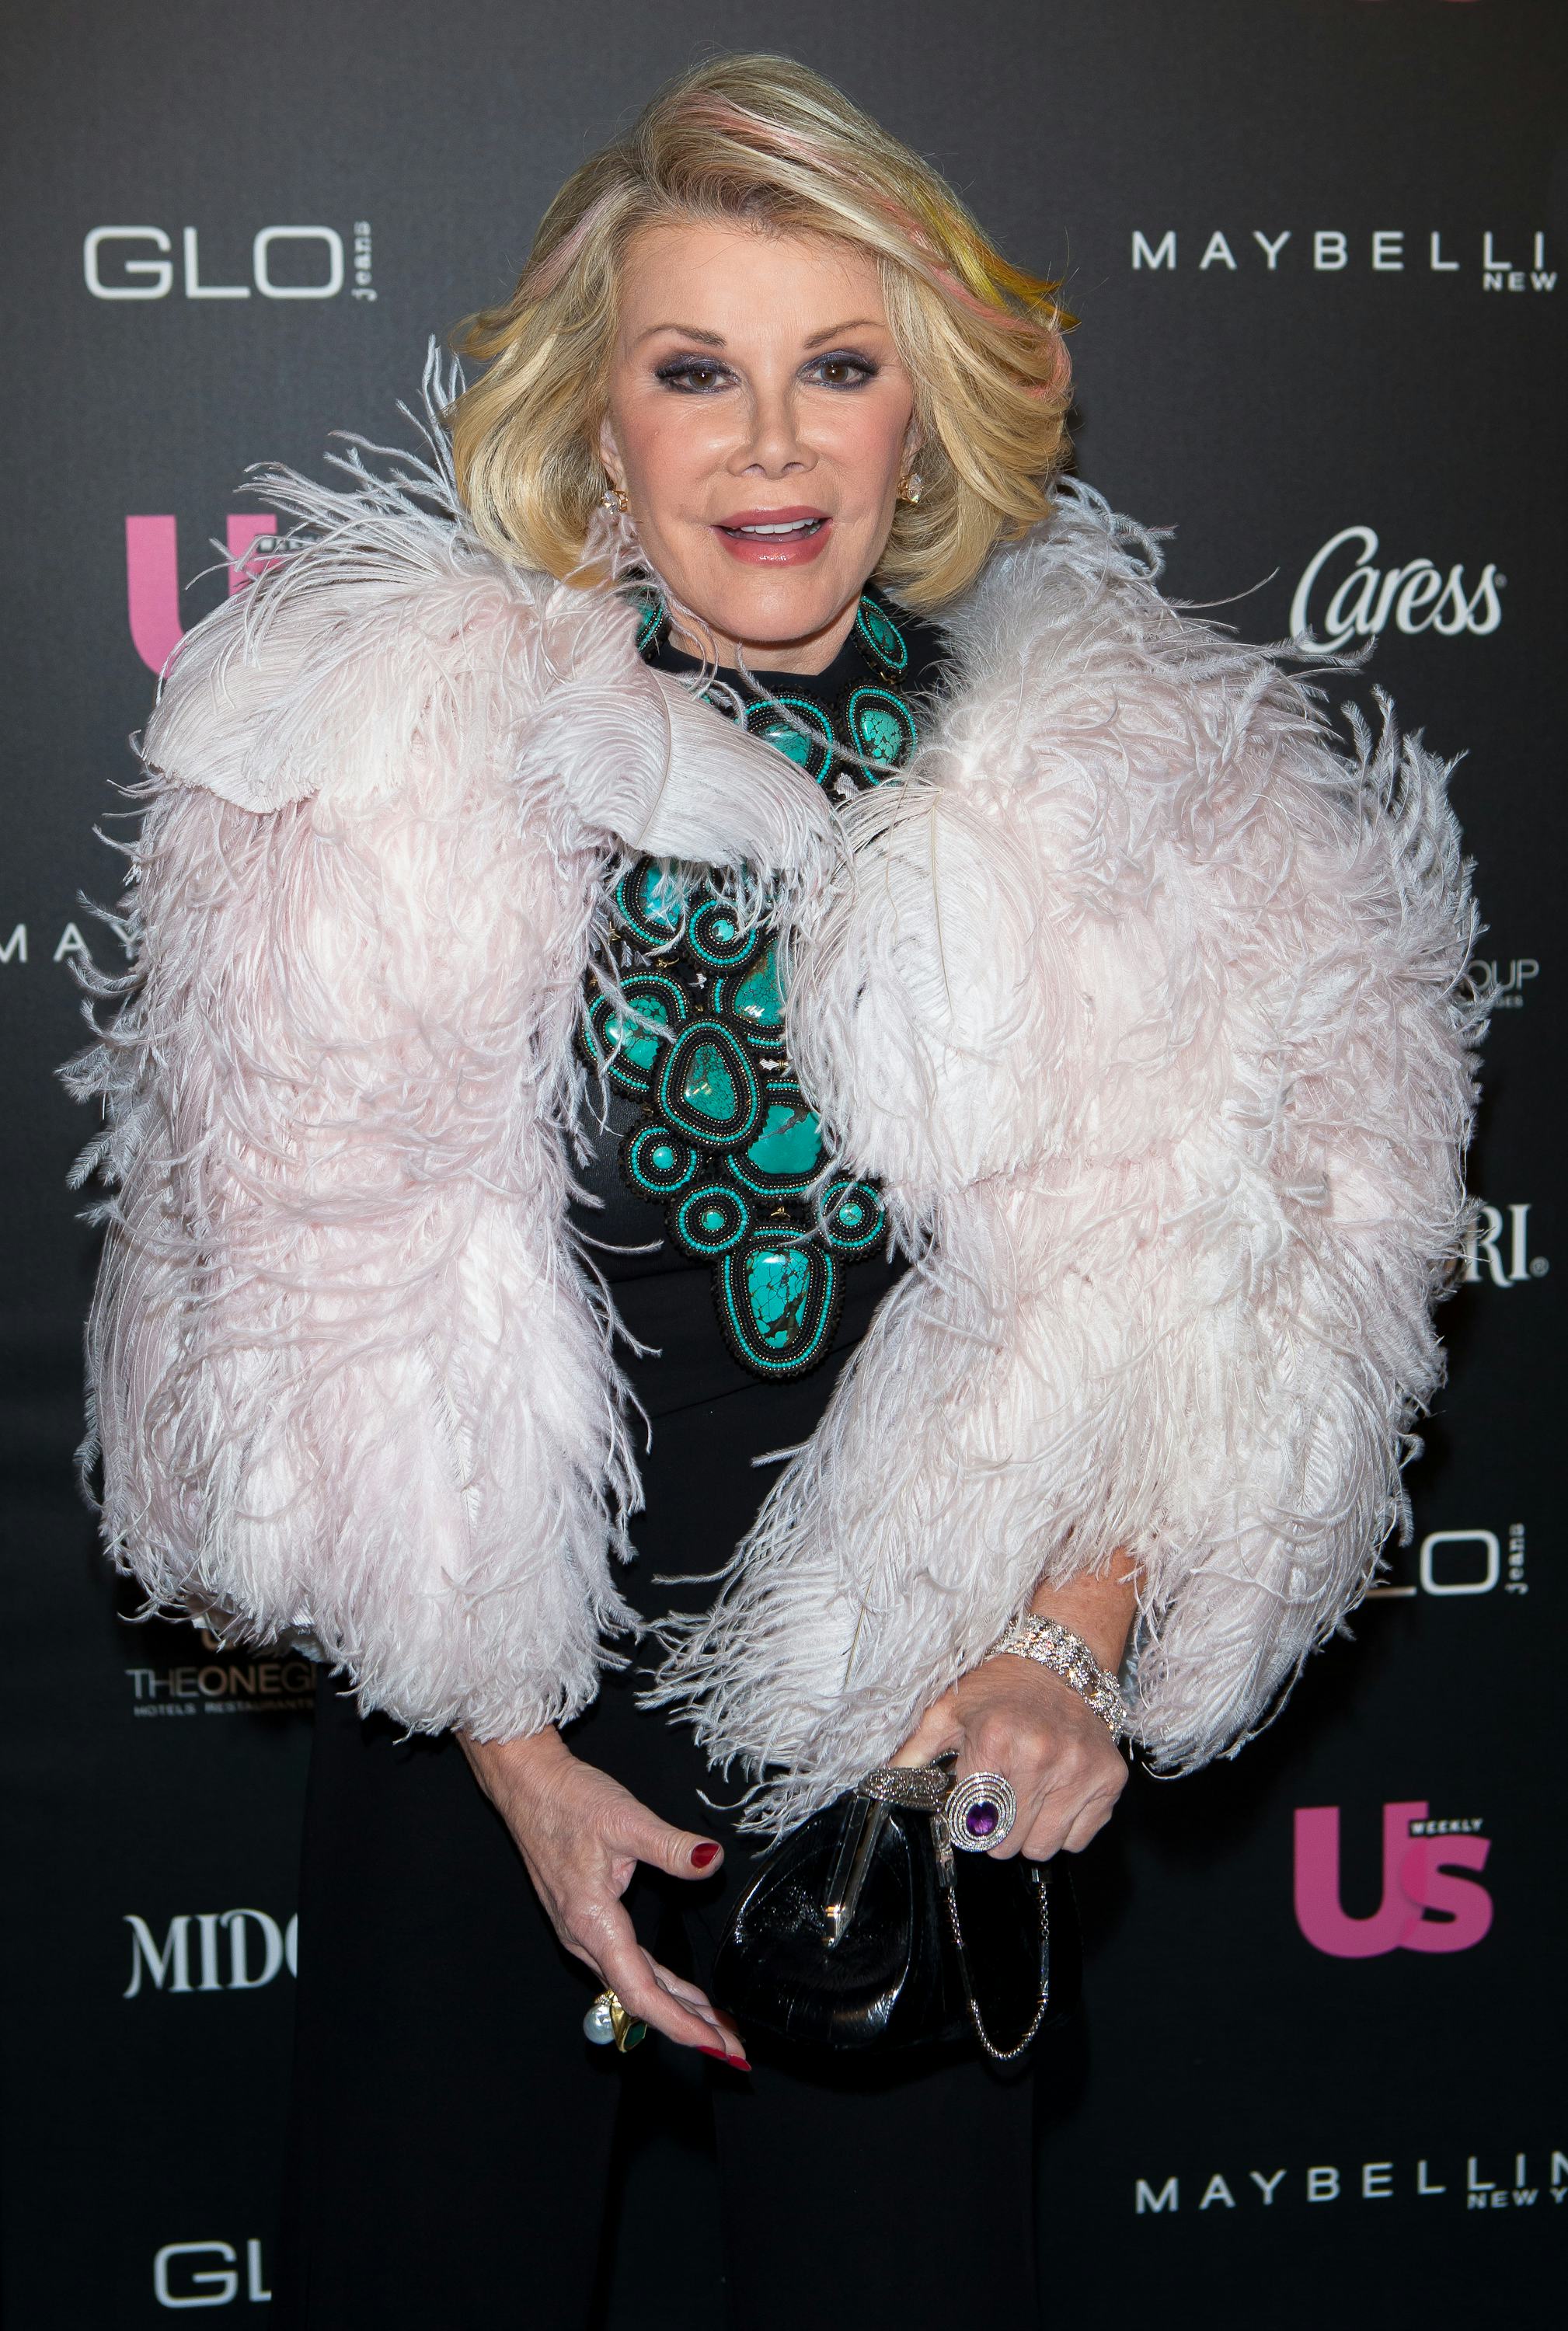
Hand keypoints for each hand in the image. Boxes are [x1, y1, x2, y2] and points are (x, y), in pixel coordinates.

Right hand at [459, 1727, 748, 2064]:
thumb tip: (710, 1860)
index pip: (640, 1991)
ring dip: (672, 2007)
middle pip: (637, 1999)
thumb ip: (671, 1846)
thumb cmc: (569, 1801)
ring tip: (712, 2024)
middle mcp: (583, 1937)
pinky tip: (678, 1989)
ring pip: (631, 1984)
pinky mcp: (584, 1921)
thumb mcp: (626, 1819)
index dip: (678, 2022)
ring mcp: (580, 1932)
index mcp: (592, 1922)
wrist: (527, 1785)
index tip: (712, 2041)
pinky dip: (655, 1984)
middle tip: (730, 2047)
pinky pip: (623, 1966)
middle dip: (685, 2025)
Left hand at [894, 1652, 1126, 1859]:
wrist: (1058, 1664)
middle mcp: (1042, 1756)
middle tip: (998, 1798)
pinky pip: (1079, 1838)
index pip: (972, 1823)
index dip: (966, 1818)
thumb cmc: (998, 1690)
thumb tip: (879, 1783)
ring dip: (1030, 1832)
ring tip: (1026, 1796)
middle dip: (997, 1828)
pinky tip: (1055, 1794)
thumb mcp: (947, 1711)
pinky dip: (1065, 1826)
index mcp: (995, 1741)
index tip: (969, 1803)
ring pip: (1044, 1847)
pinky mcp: (1109, 1779)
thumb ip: (912, 1750)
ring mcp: (1079, 1770)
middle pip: (1007, 1843)